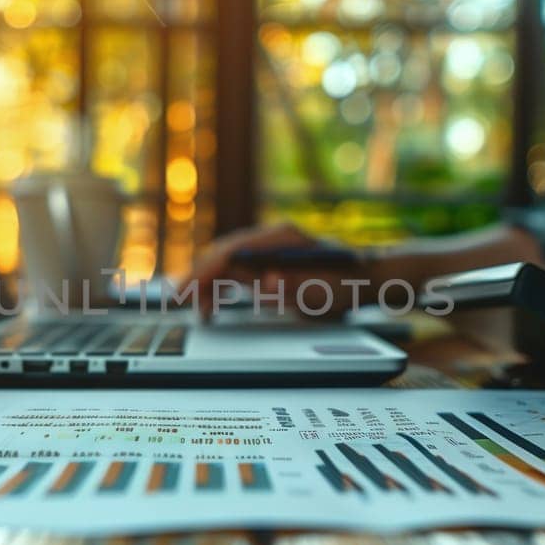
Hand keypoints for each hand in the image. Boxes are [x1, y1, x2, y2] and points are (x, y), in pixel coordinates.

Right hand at [185, 222, 388, 317]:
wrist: (367, 278)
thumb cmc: (347, 285)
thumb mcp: (325, 292)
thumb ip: (295, 286)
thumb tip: (267, 282)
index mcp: (282, 240)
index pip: (232, 252)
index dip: (206, 271)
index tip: (187, 289)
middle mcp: (272, 237)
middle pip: (224, 252)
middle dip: (198, 275)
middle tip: (178, 299)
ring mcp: (269, 246)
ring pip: (226, 260)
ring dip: (207, 282)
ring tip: (195, 307)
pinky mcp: (268, 258)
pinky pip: (236, 268)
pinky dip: (220, 284)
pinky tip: (211, 303)